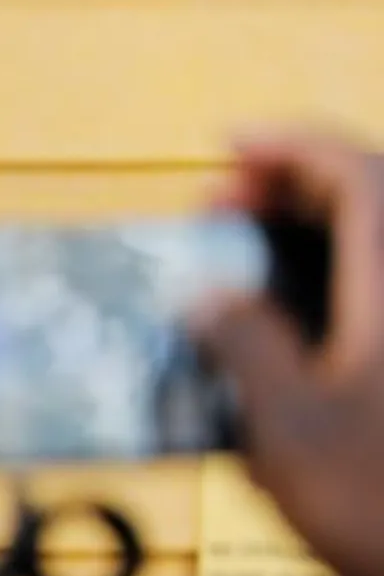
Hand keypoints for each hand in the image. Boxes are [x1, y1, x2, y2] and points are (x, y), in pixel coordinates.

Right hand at [196, 131, 383, 575]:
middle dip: (292, 191)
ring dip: (313, 242)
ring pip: (378, 253)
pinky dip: (337, 292)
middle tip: (220, 212)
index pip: (353, 172)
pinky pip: (379, 302)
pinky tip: (291, 335)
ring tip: (245, 268)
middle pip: (372, 202)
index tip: (225, 149)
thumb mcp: (284, 428)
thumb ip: (242, 347)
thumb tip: (209, 299)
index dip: (287, 146)